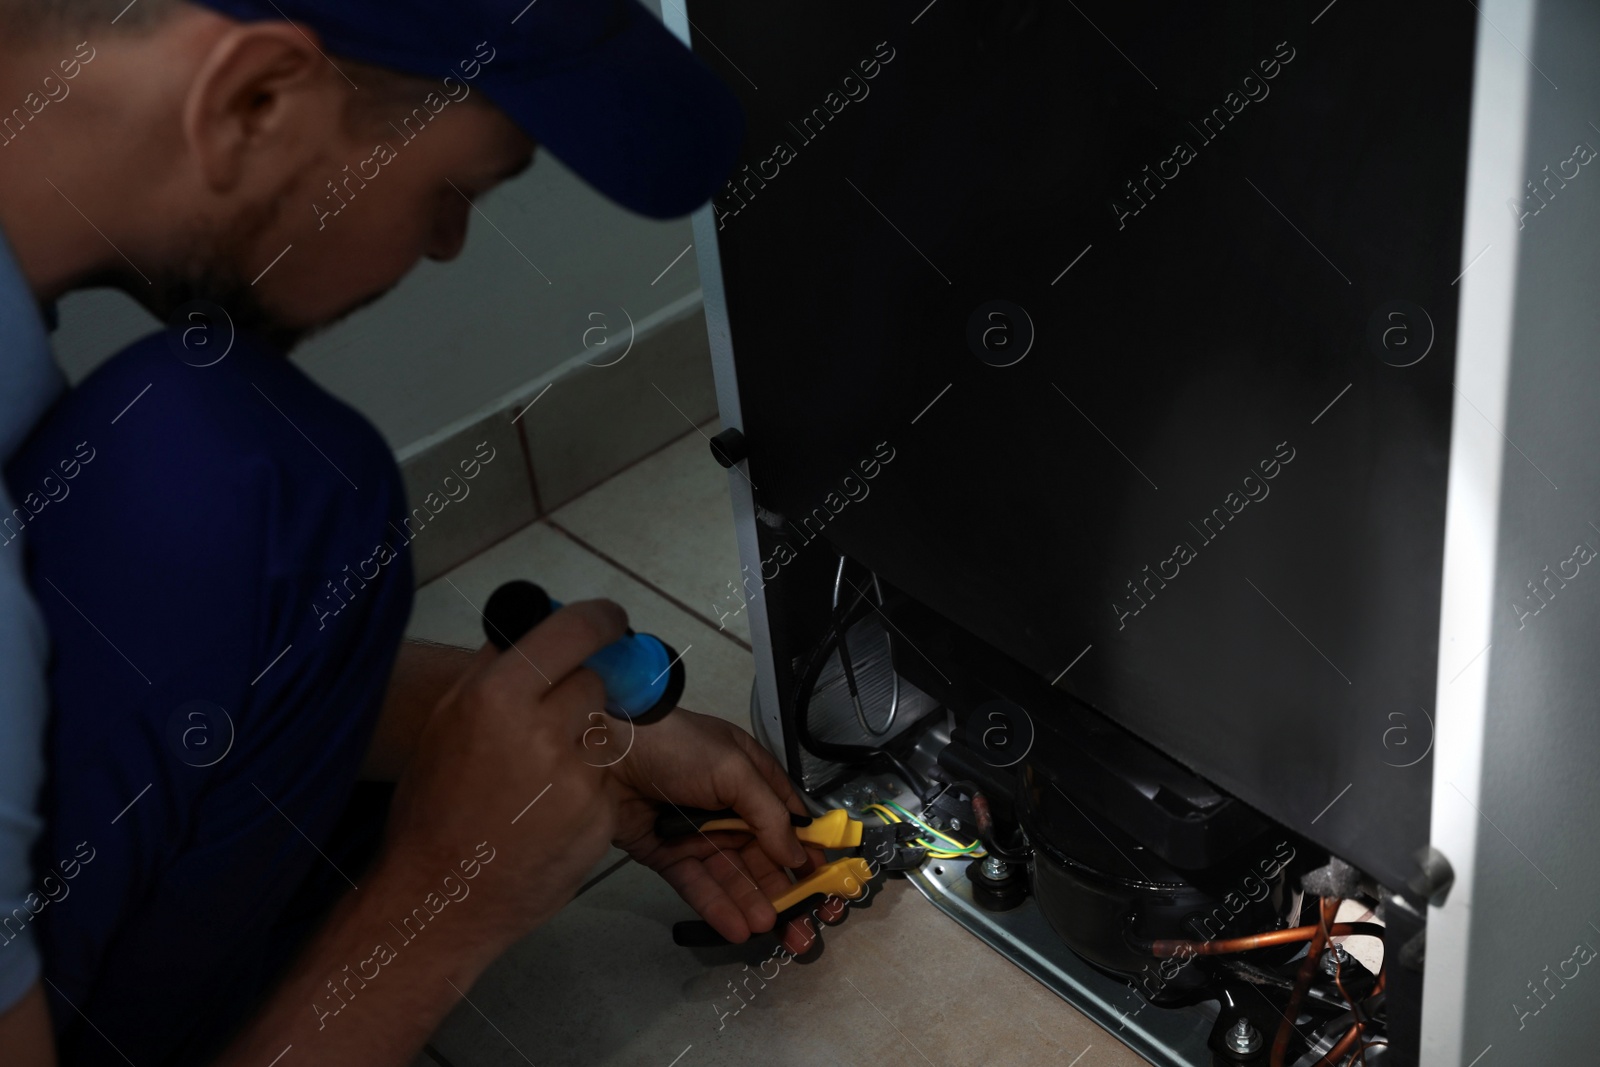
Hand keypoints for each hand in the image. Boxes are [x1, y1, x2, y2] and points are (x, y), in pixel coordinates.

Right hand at [376, 599, 627, 947]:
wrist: (440, 898)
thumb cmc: (433, 808)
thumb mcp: (445, 723)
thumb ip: (492, 670)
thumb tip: (535, 626)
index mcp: (498, 696)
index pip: (577, 629)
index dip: (602, 619)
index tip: (610, 621)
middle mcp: (543, 732)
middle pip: (595, 681)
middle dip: (579, 693)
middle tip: (550, 720)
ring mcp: (577, 780)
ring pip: (601, 733)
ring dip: (580, 745)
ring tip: (537, 780)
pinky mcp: (599, 819)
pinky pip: (604, 783)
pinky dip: (585, 791)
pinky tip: (546, 815)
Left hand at [604, 709, 826, 951]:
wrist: (608, 751)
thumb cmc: (680, 748)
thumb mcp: (735, 768)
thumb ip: (769, 814)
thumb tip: (797, 855)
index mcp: (751, 781)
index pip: (788, 824)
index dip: (808, 855)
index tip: (827, 888)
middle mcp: (729, 811)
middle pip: (763, 858)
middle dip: (785, 893)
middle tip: (804, 930)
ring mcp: (698, 835)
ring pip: (733, 877)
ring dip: (753, 904)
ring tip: (771, 931)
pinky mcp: (668, 856)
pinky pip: (697, 885)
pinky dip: (717, 907)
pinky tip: (737, 928)